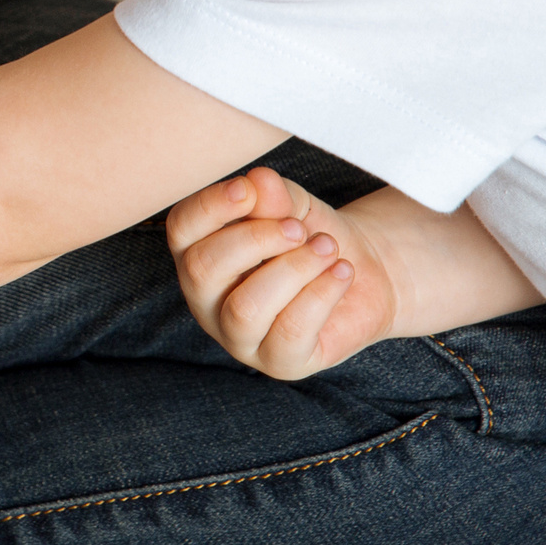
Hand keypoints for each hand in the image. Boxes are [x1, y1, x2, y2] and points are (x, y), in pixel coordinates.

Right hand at [166, 167, 400, 378]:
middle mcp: (205, 298)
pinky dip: (321, 294)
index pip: (181, 229)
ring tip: (328, 248)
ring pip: (245, 308)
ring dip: (294, 269)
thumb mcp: (292, 206)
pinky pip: (289, 333)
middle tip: (300, 229)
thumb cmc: (312, 237)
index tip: (250, 189)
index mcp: (196, 253)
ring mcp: (237, 336)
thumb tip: (257, 182)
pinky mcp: (279, 362)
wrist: (364, 272)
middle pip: (203, 269)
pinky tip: (342, 271)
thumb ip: (273, 195)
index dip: (210, 206)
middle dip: (257, 240)